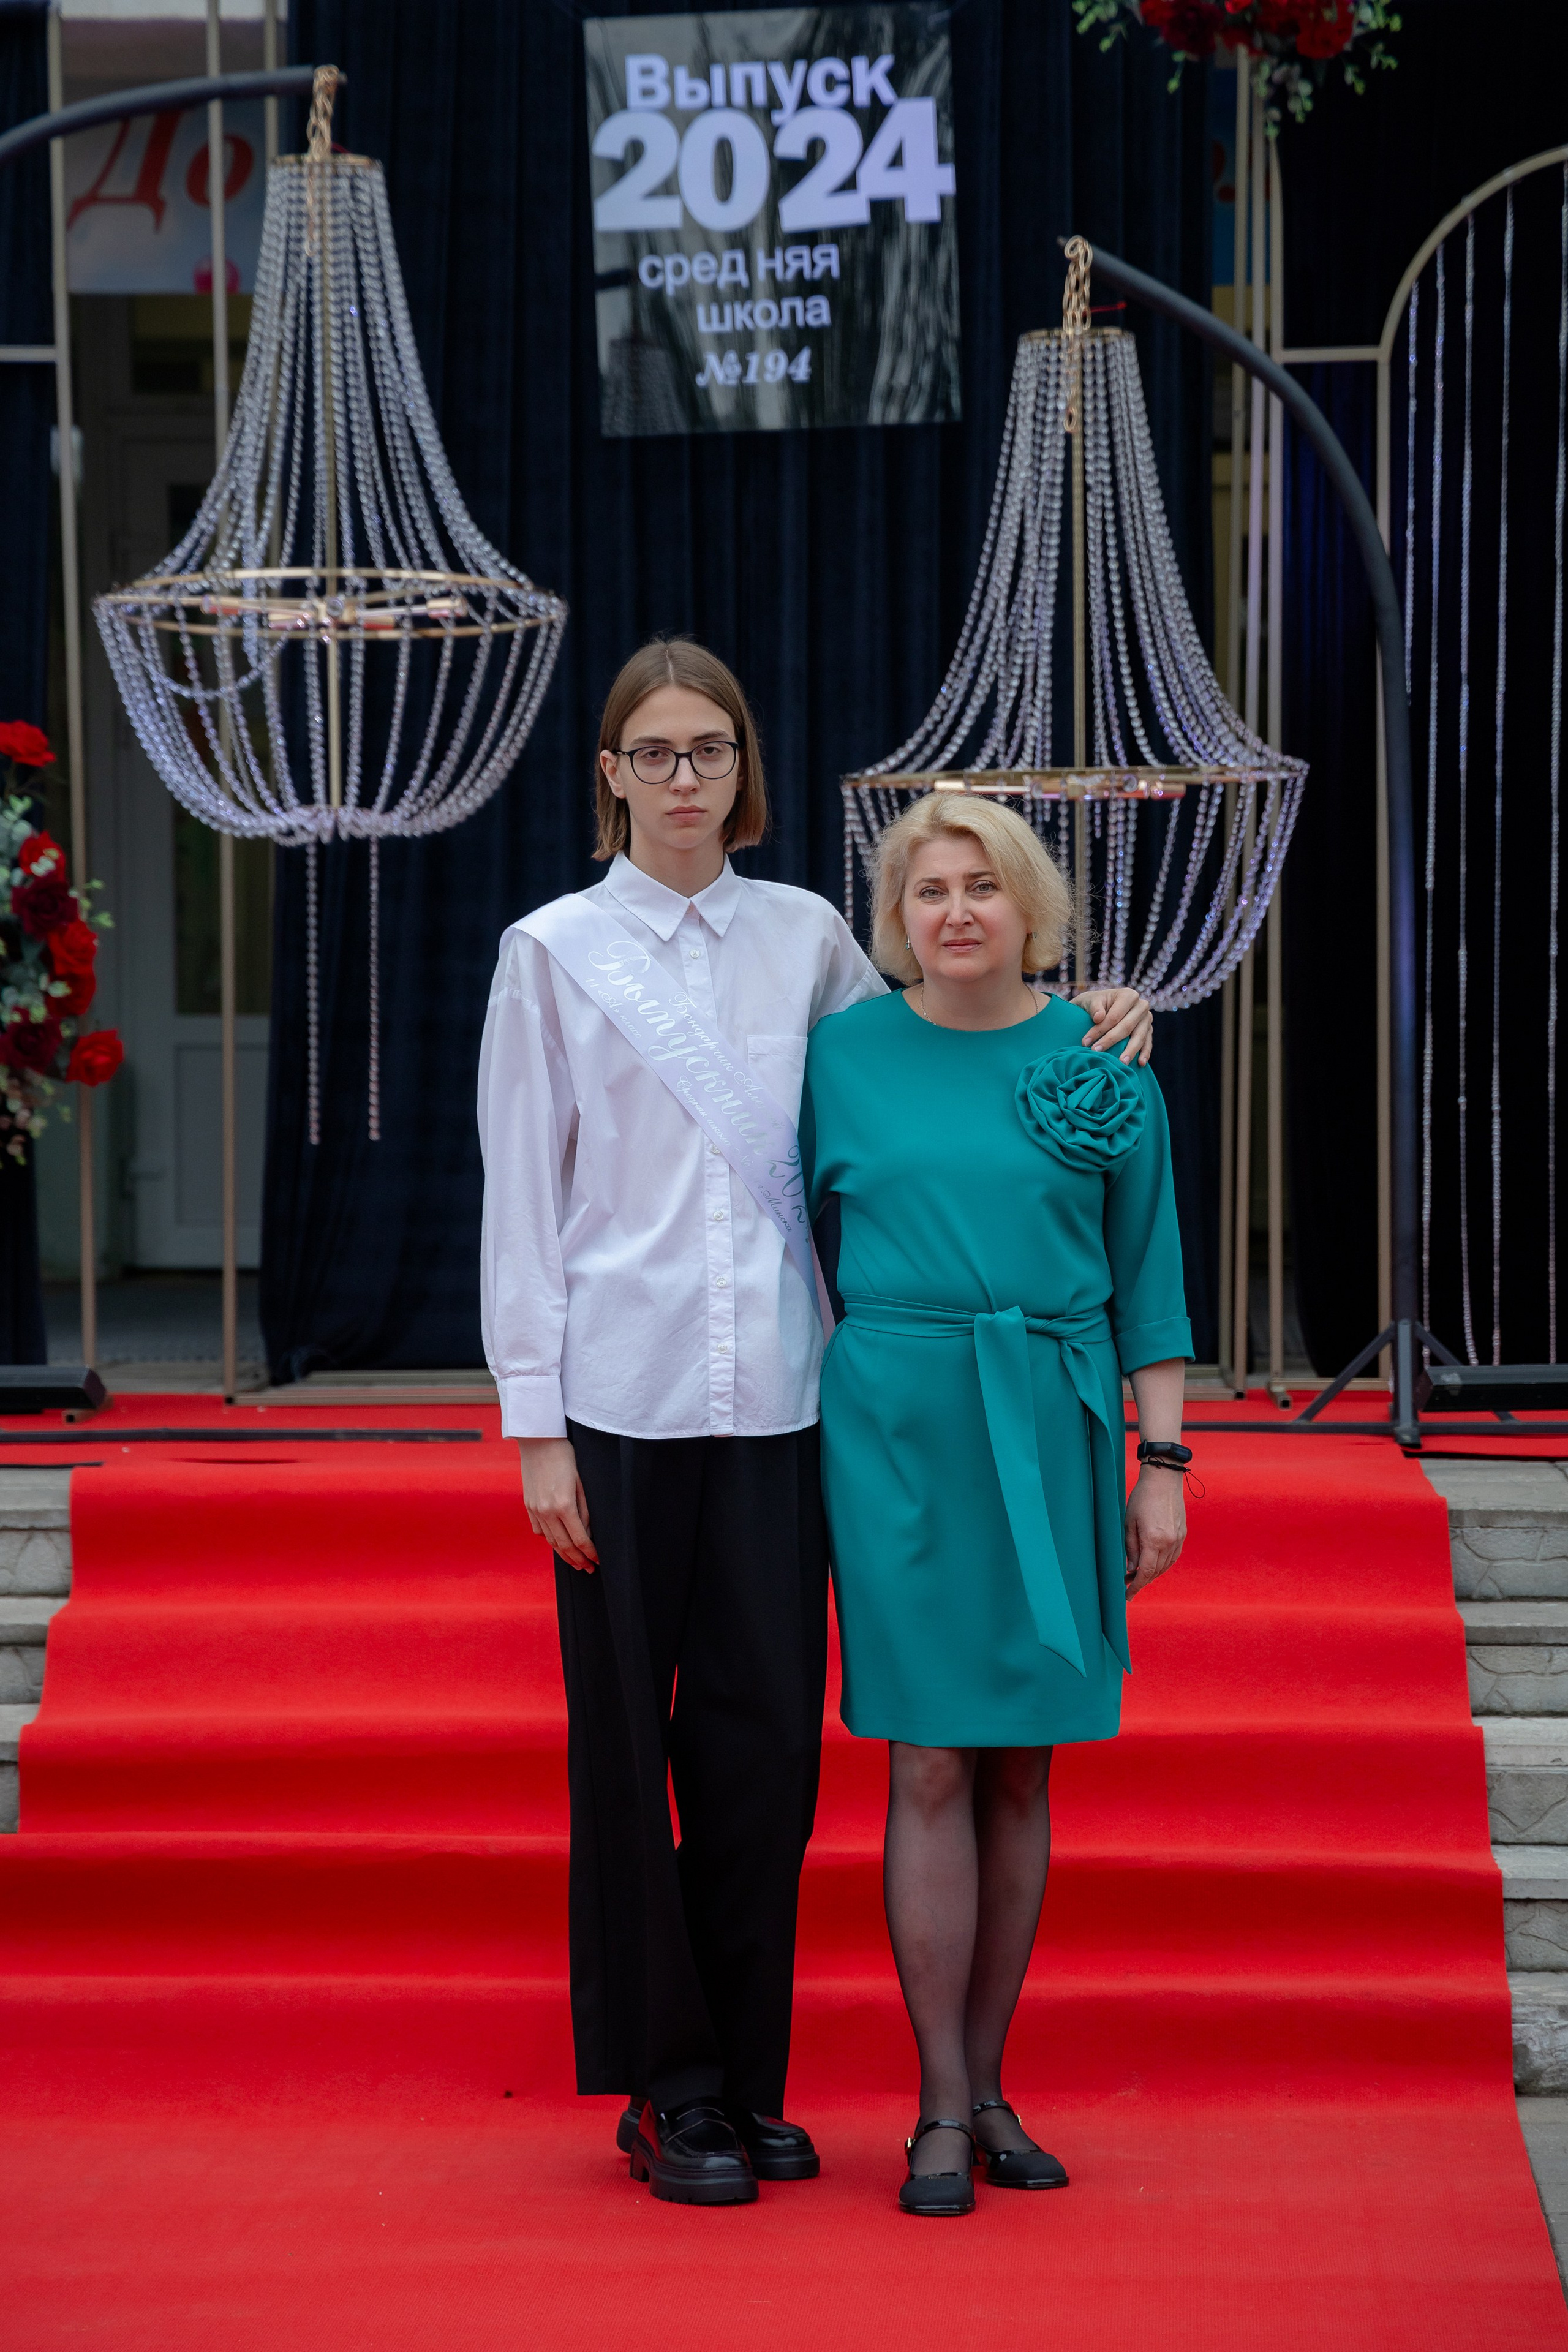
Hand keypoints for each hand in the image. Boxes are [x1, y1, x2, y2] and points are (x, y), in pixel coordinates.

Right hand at [518, 1436, 597, 1570]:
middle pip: (564, 1545)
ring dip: (564, 1555)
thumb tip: (588, 1532)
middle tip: (588, 1569)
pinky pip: (539, 1530)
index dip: (590, 1552)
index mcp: (563, 1505)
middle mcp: (546, 1511)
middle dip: (578, 1560)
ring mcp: (535, 1510)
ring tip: (575, 1563)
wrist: (538, 1441)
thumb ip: (585, 1510)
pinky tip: (558, 1544)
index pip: (580, 1538)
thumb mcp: (581, 1482)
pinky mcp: (528, 1506)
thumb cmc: (564, 1456)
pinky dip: (549, 1540)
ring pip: (550, 1541)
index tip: (597, 1560)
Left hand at [1075, 986, 1152, 1065]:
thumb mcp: (1091, 1000)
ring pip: (1139, 1037)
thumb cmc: (1096, 1004)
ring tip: (1121, 1063)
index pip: (1114, 1016)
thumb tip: (1099, 1017)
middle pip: (1126, 1027)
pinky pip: (1148, 1043)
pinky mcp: (1148, 1030)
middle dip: (1110, 1041)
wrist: (1103, 1007)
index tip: (1085, 1042)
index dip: (1100, 1030)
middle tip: (1096, 1052)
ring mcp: (1147, 1019)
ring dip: (1130, 1051)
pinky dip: (1145, 1053)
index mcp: (1128, 995)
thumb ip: (1094, 1007)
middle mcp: (1141, 1006)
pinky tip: (1140, 1063)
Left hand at [1124, 1466, 1185, 1596]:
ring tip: (1137, 1573)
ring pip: (1165, 1566)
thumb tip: (1131, 1569)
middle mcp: (1169, 1542)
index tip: (1127, 1595)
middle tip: (1126, 1581)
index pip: (1145, 1572)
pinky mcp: (1183, 1534)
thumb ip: (1131, 1548)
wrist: (1164, 1480)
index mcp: (1154, 1540)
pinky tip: (1154, 1565)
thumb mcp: (1129, 1523)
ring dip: (1152, 1574)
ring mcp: (1178, 1539)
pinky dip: (1163, 1565)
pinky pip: (1173, 1557)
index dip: (1136, 1586)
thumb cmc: (1142, 1498)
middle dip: (1141, 1580)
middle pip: (1156, 1572)